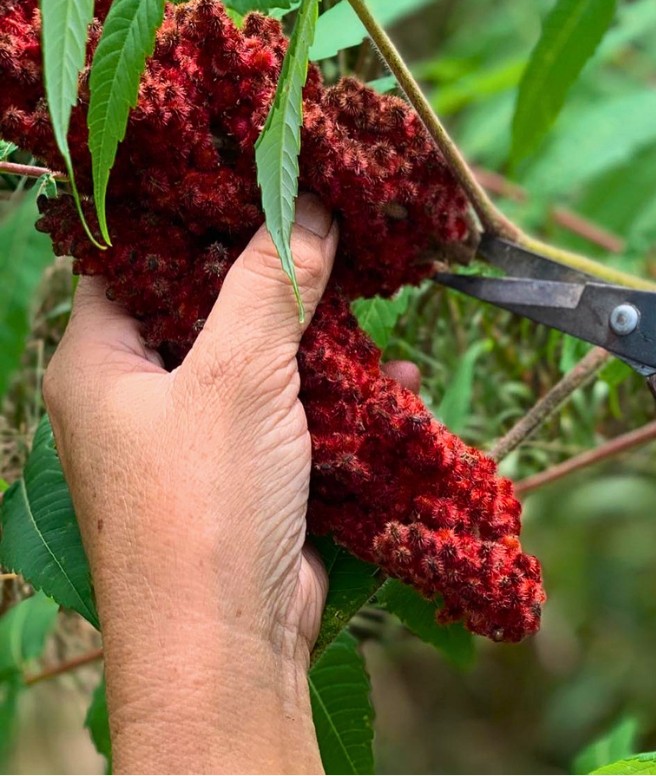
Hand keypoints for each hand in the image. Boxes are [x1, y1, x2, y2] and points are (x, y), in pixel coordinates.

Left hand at [44, 195, 415, 772]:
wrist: (230, 644)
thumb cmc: (205, 499)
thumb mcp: (237, 371)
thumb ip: (271, 280)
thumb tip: (309, 204)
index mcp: (101, 359)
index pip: (133, 256)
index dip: (190, 212)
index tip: (255, 172)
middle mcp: (140, 392)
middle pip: (207, 302)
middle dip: (274, 272)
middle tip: (330, 225)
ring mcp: (197, 433)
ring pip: (260, 355)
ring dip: (318, 334)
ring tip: (371, 293)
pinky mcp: (248, 468)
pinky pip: (293, 407)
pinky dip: (339, 391)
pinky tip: (394, 376)